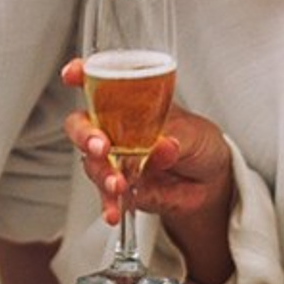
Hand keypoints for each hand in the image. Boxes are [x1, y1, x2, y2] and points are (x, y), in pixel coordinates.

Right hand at [63, 59, 234, 273]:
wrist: (209, 183)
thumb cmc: (198, 142)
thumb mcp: (195, 133)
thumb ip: (176, 138)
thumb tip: (163, 146)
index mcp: (130, 102)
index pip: (99, 82)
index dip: (82, 74)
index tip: (74, 74)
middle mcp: (114, 128)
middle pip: (83, 125)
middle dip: (85, 135)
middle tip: (100, 147)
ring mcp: (114, 158)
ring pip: (91, 163)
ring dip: (101, 174)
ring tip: (117, 185)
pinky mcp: (119, 186)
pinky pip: (106, 194)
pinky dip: (109, 203)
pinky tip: (114, 210)